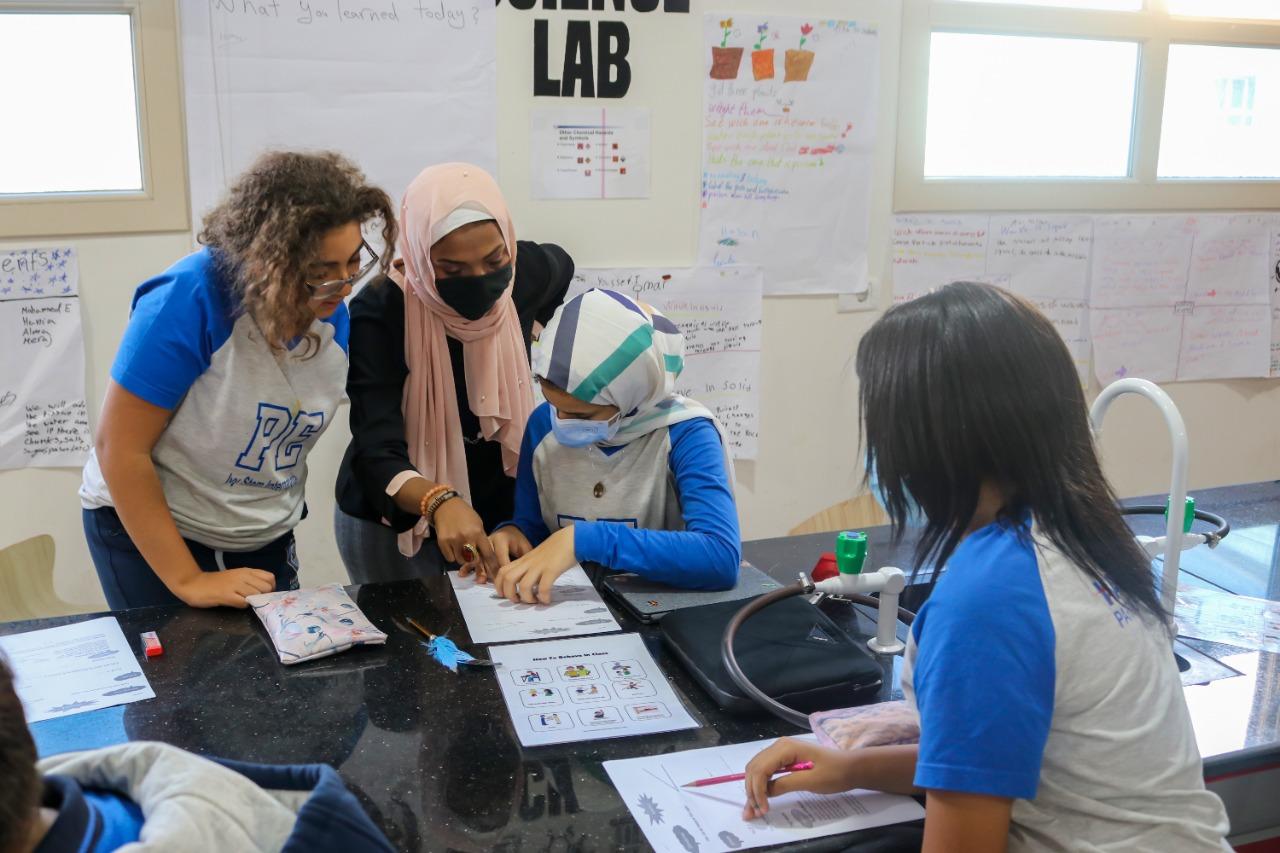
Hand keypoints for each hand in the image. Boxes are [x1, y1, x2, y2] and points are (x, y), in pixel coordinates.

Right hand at [173, 568, 275, 608]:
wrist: (194, 584)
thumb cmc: (217, 582)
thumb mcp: (237, 577)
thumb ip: (250, 581)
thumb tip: (267, 590)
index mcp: (247, 571)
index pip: (270, 577)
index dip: (270, 588)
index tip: (263, 594)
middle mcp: (243, 576)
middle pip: (267, 588)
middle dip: (263, 596)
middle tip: (253, 600)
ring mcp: (234, 585)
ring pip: (257, 595)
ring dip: (253, 601)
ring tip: (242, 601)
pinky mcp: (226, 595)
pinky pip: (243, 603)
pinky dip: (242, 606)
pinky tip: (234, 604)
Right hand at [434, 497, 497, 576]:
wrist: (445, 506)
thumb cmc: (465, 514)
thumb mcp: (478, 524)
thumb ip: (481, 539)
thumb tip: (486, 557)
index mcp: (478, 532)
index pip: (488, 553)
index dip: (492, 565)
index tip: (496, 573)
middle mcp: (466, 538)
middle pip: (474, 560)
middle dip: (476, 562)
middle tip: (474, 559)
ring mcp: (453, 541)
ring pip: (461, 561)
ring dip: (463, 558)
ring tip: (462, 549)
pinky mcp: (442, 543)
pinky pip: (450, 558)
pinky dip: (452, 555)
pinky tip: (453, 547)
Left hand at [493, 527, 575, 603]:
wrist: (572, 539)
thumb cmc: (556, 548)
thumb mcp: (537, 557)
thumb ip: (529, 567)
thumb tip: (524, 584)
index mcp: (523, 560)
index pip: (502, 571)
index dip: (499, 585)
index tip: (504, 595)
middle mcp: (528, 563)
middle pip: (508, 579)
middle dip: (509, 594)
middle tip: (517, 600)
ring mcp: (539, 566)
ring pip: (524, 585)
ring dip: (527, 598)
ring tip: (534, 601)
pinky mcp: (552, 570)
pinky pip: (543, 587)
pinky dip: (543, 597)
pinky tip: (547, 600)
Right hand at [742, 738, 859, 820]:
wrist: (851, 767)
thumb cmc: (834, 773)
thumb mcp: (811, 781)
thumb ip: (785, 784)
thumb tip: (765, 792)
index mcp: (785, 748)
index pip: (761, 769)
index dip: (758, 790)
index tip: (763, 810)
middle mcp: (779, 745)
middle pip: (754, 768)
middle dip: (751, 791)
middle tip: (754, 812)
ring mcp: (781, 750)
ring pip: (757, 769)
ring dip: (753, 788)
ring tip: (754, 809)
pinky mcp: (784, 758)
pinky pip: (766, 770)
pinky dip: (760, 784)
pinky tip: (760, 798)